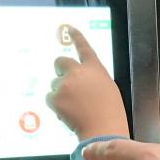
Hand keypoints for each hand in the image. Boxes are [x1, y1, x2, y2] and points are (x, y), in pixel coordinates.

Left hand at [47, 25, 128, 139]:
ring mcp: (65, 84)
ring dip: (60, 94)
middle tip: (64, 83)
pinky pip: (49, 98)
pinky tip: (68, 113)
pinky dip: (55, 105)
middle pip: (60, 62)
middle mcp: (78, 72)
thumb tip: (81, 82)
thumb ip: (93, 80)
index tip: (69, 28)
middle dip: (59, 70)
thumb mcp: (108, 89)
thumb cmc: (109, 113)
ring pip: (54, 85)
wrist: (103, 131)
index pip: (84, 47)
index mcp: (95, 68)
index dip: (76, 37)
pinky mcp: (55, 98)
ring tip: (74, 108)